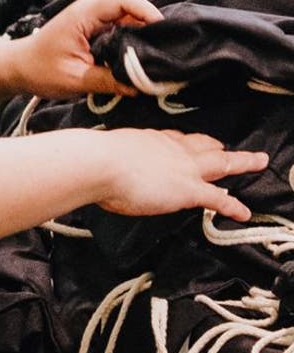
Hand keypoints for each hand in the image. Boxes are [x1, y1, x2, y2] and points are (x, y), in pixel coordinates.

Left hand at [9, 0, 161, 100]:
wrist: (19, 66)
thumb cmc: (40, 70)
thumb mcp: (75, 80)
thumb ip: (109, 81)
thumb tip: (141, 87)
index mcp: (84, 14)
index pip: (124, 0)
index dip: (147, 12)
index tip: (164, 31)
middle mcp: (91, 9)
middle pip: (132, 8)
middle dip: (151, 26)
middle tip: (168, 50)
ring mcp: (93, 17)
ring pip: (129, 19)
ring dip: (143, 35)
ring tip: (158, 57)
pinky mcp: (95, 28)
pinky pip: (121, 28)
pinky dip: (133, 41)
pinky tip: (141, 58)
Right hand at [99, 129, 266, 221]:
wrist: (101, 163)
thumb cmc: (95, 160)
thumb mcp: (106, 153)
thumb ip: (112, 161)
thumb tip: (101, 171)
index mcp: (149, 139)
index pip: (174, 139)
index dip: (186, 142)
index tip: (191, 142)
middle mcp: (171, 148)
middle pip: (202, 144)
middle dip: (217, 146)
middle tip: (226, 146)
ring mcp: (183, 167)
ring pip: (221, 163)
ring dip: (241, 162)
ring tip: (257, 162)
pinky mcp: (189, 189)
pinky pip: (217, 198)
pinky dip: (232, 206)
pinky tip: (244, 212)